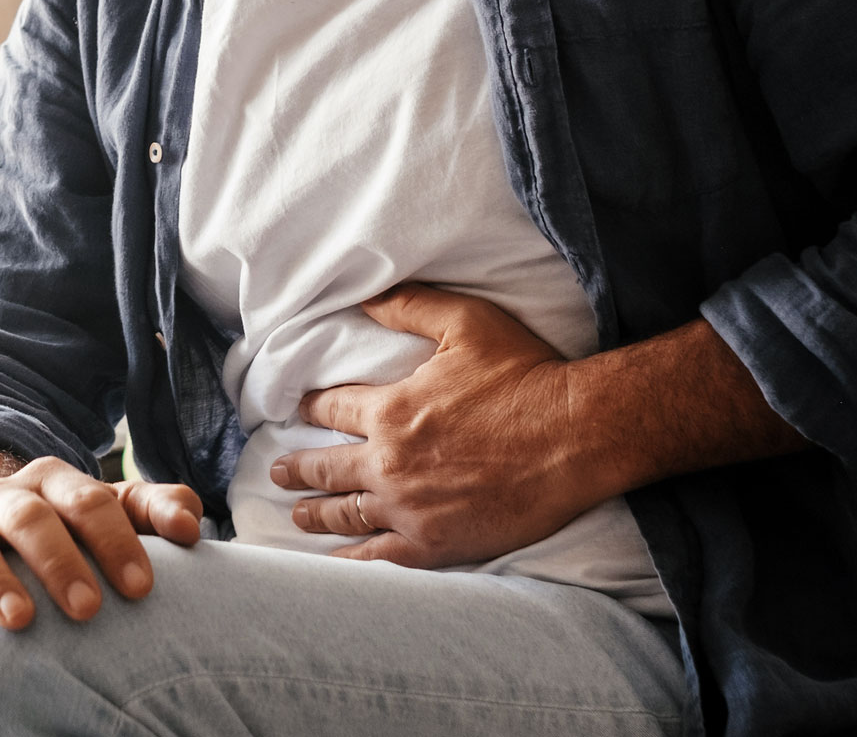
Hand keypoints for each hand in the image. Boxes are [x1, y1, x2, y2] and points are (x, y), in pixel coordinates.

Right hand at [0, 456, 202, 644]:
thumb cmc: (68, 531)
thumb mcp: (110, 512)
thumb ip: (154, 509)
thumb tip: (192, 523)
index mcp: (55, 483)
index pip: (89, 502)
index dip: (116, 542)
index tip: (142, 588)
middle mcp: (5, 497)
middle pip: (31, 520)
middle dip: (60, 562)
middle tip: (88, 609)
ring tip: (21, 620)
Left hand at [272, 283, 611, 568]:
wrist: (579, 436)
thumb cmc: (527, 375)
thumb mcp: (465, 321)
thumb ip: (409, 306)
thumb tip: (363, 296)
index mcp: (390, 411)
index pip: (330, 410)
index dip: (310, 408)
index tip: (296, 411)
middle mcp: (389, 463)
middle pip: (326, 468)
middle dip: (297, 469)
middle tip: (278, 471)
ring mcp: (409, 508)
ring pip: (345, 514)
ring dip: (315, 514)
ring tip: (297, 515)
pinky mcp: (435, 543)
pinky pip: (378, 555)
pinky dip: (351, 558)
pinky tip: (336, 559)